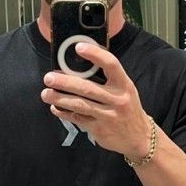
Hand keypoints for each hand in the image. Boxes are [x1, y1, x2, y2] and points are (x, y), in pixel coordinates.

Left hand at [40, 42, 151, 160]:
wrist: (139, 138)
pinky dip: (64, 113)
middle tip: (49, 77)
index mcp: (124, 85)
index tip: (78, 48)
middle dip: (65, 82)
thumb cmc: (128, 109)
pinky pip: (78, 119)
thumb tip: (79, 68)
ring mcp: (108, 116)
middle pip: (87, 88)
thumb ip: (108, 80)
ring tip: (45, 94)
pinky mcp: (100, 129)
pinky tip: (55, 108)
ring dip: (60, 99)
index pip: (111, 65)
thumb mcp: (125, 91)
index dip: (95, 54)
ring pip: (80, 105)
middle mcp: (117, 99)